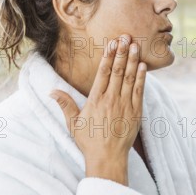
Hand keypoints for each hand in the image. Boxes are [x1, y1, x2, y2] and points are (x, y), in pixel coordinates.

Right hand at [50, 34, 146, 185]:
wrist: (108, 158)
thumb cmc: (89, 141)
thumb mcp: (73, 123)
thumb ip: (65, 104)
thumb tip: (51, 91)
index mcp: (96, 99)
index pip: (103, 72)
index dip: (108, 56)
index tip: (112, 43)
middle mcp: (111, 99)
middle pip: (117, 71)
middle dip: (122, 52)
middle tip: (126, 37)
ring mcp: (125, 105)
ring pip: (130, 78)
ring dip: (133, 61)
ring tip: (136, 45)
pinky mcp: (136, 112)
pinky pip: (139, 91)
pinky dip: (142, 78)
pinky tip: (143, 66)